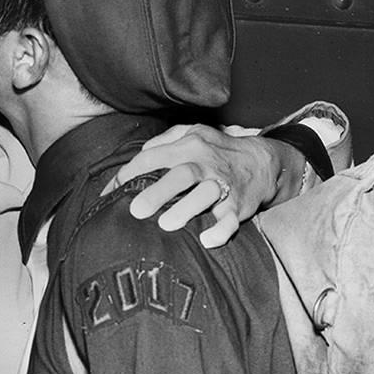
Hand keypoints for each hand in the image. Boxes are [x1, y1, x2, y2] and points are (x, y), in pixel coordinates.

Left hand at [109, 122, 285, 247]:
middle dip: (158, 191)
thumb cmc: (217, 151)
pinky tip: (207, 241)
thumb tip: (139, 154)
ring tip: (166, 225)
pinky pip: (230, 220)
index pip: (154, 157)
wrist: (262, 162)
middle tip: (135, 210)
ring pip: (205, 195)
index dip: (130, 174)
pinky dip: (220, 231)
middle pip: (181, 174)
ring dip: (186, 210)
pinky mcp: (238, 206)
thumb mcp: (193, 133)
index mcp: (189, 145)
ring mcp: (223, 186)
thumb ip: (164, 140)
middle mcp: (206, 164)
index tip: (111, 193)